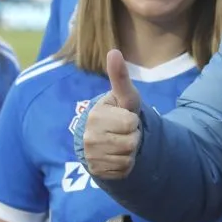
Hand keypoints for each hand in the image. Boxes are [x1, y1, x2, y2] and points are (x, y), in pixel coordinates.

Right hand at [82, 49, 141, 178]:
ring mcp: (91, 156)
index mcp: (95, 115)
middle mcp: (89, 137)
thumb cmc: (118, 111)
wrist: (105, 136)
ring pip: (128, 158)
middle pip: (131, 143)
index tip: (124, 116)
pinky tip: (117, 155)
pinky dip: (125, 164)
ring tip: (120, 142)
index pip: (130, 123)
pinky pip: (123, 170)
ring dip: (130, 151)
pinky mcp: (97, 171)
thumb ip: (120, 76)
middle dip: (132, 136)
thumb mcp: (124, 95)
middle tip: (123, 131)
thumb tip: (114, 51)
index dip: (132, 120)